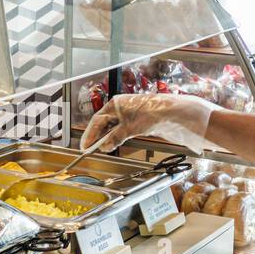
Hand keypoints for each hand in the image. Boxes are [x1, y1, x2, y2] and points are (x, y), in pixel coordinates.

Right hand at [81, 92, 217, 153]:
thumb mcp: (130, 129)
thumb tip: (104, 147)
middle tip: (90, 149)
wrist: (170, 112)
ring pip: (111, 126)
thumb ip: (115, 138)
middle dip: (96, 136)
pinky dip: (115, 136)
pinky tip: (113, 143)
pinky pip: (120, 128)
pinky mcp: (134, 118)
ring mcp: (127, 112)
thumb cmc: (151, 114)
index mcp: (115, 104)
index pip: (97, 120)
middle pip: (103, 123)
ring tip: (101, 148)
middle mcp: (119, 106)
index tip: (85, 145)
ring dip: (106, 137)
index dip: (90, 134)